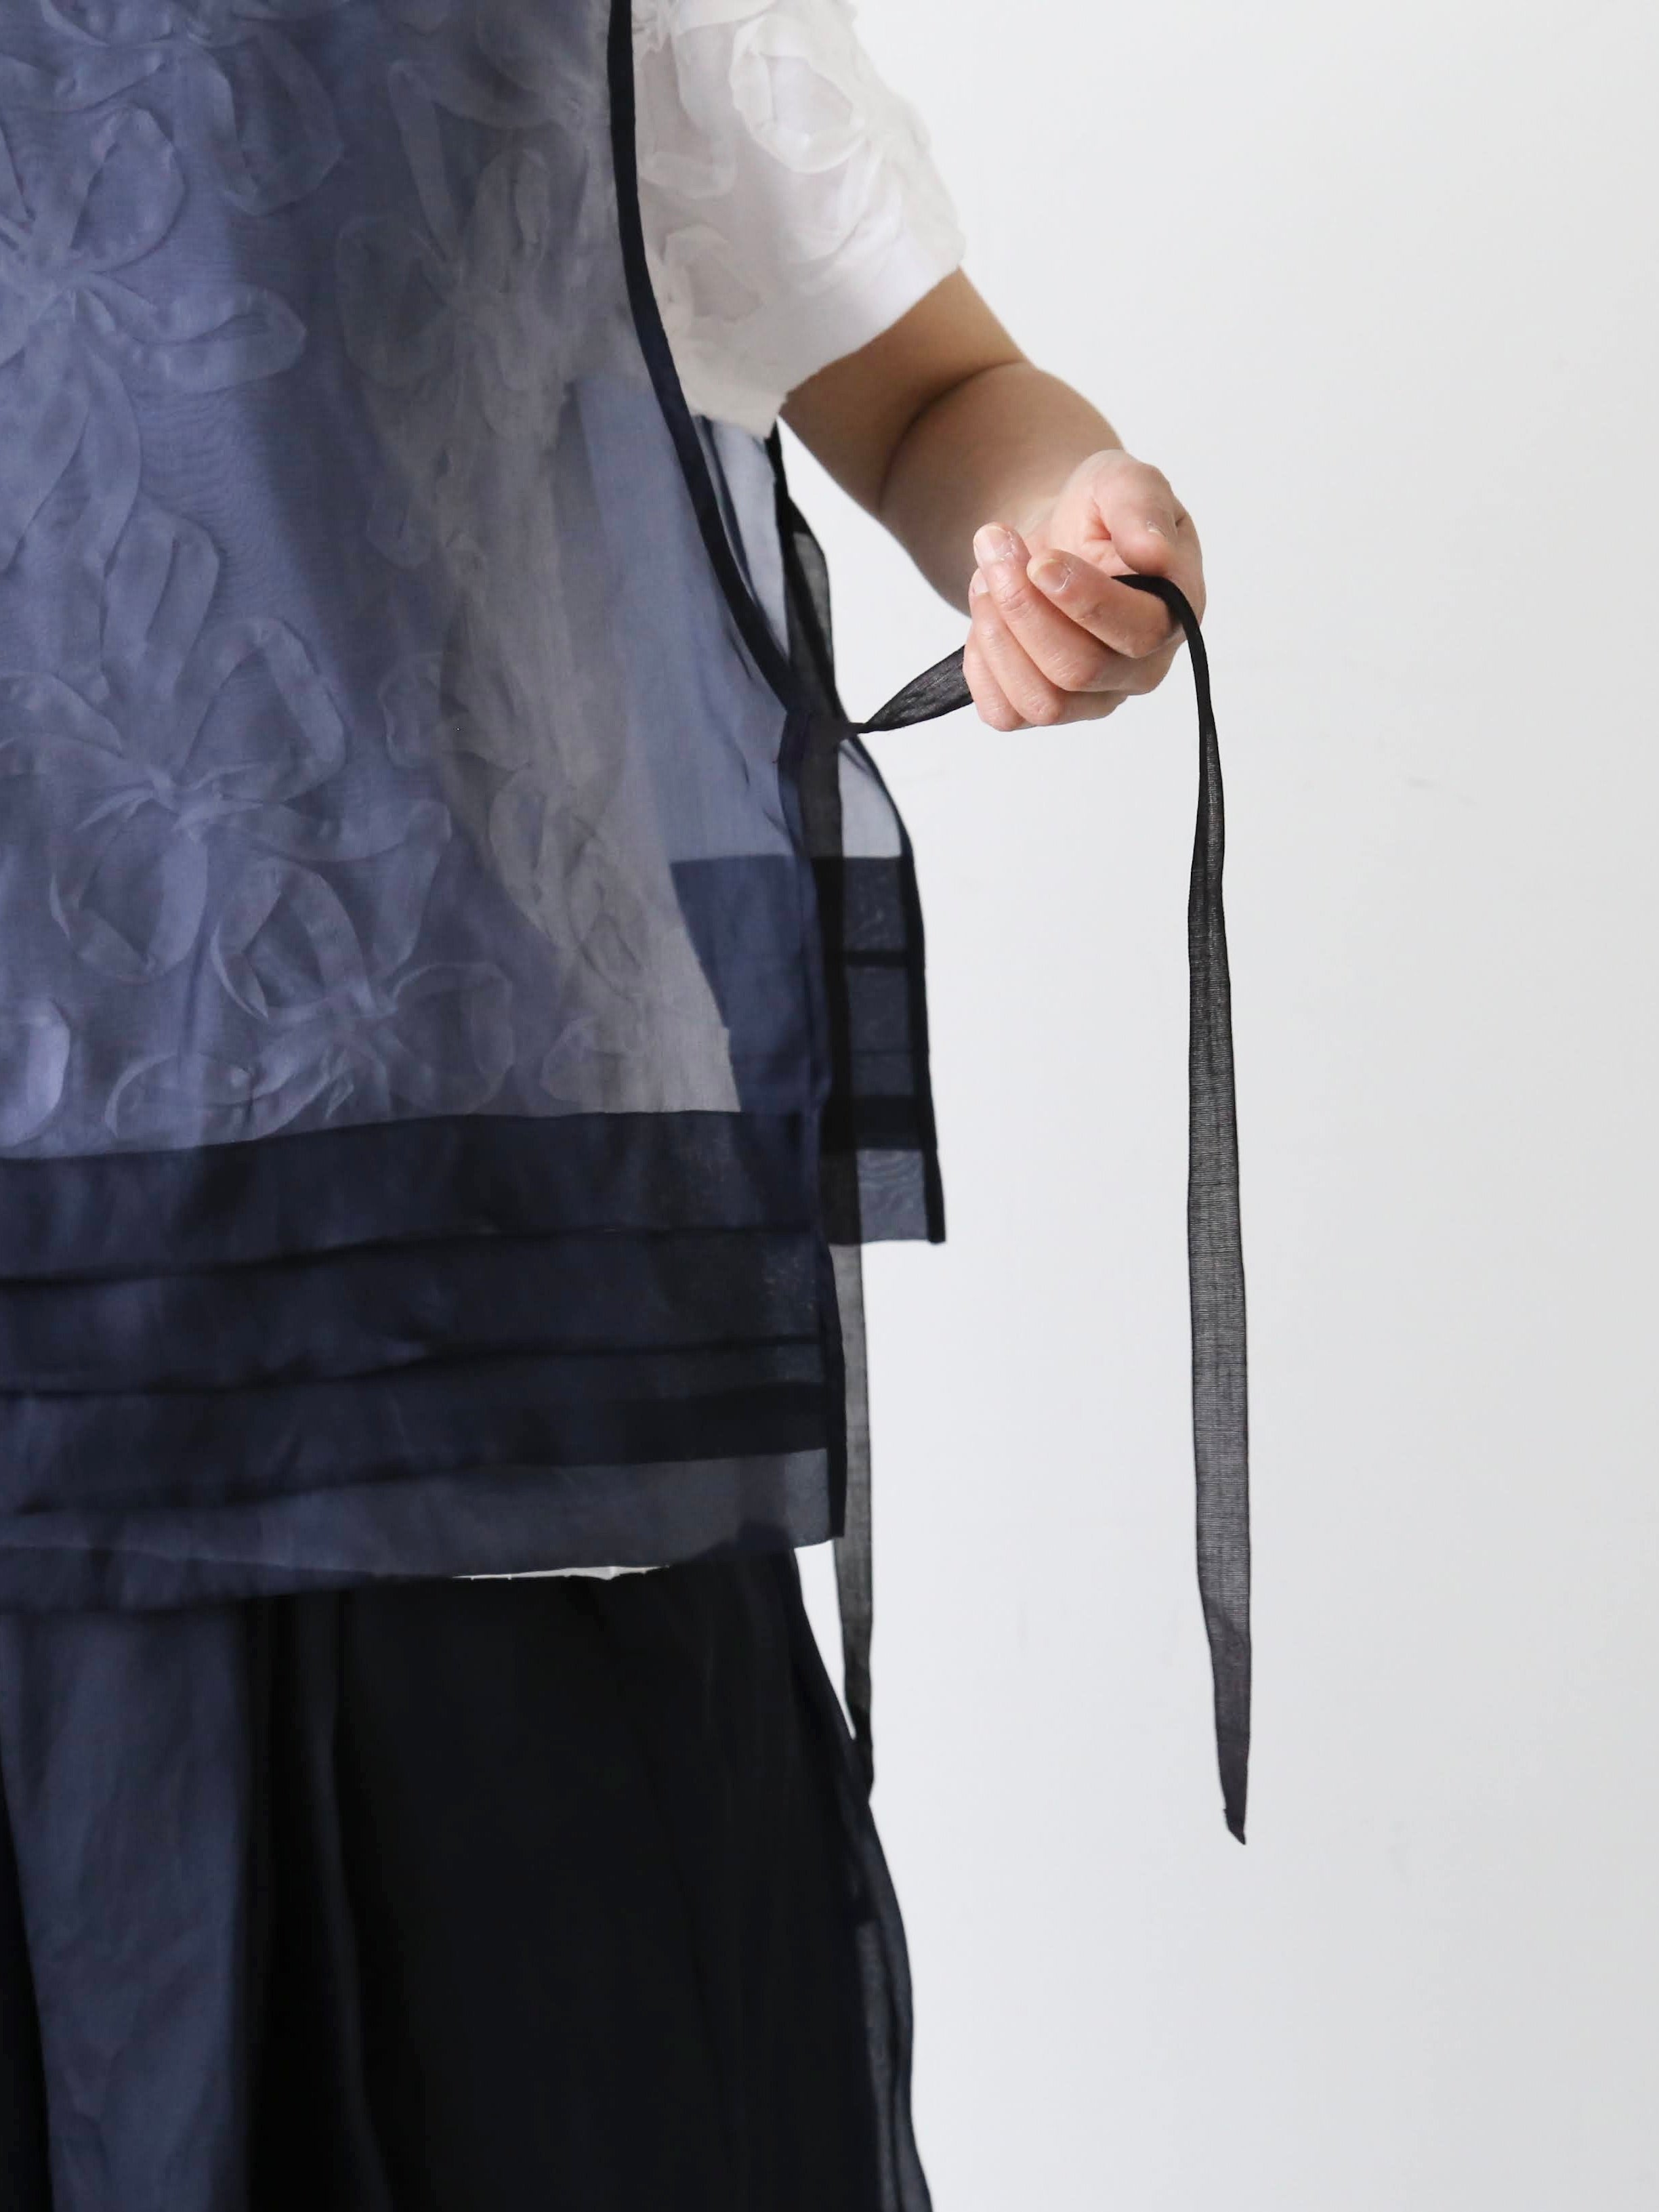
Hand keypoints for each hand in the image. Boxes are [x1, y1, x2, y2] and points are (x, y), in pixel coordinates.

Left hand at [963, 448, 1204, 730]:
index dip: (1085, 601)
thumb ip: (1141, 506)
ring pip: (1042, 702)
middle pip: (1079, 670)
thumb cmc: (1098, 512)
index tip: (1040, 560)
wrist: (1054, 539)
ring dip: (998, 635)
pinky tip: (985, 617)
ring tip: (985, 576)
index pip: (1139, 632)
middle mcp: (1140, 669)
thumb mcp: (1123, 481)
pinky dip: (981, 665)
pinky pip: (1005, 714)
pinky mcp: (1045, 709)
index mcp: (1176, 614)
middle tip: (994, 547)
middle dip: (1024, 607)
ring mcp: (1094, 699)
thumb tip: (1155, 552)